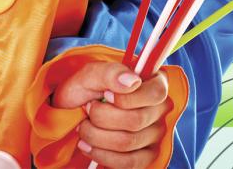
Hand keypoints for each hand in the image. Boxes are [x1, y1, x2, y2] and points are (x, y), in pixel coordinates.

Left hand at [50, 60, 170, 168]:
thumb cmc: (85, 89)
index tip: (104, 95)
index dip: (127, 98)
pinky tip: (88, 146)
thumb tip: (132, 81)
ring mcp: (155, 134)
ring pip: (128, 142)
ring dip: (97, 136)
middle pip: (136, 120)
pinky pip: (129, 163)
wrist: (72, 111)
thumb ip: (111, 72)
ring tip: (84, 127)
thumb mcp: (91, 74)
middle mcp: (160, 109)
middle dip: (102, 117)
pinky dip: (102, 155)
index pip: (155, 93)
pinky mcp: (146, 156)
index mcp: (154, 81)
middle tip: (88, 109)